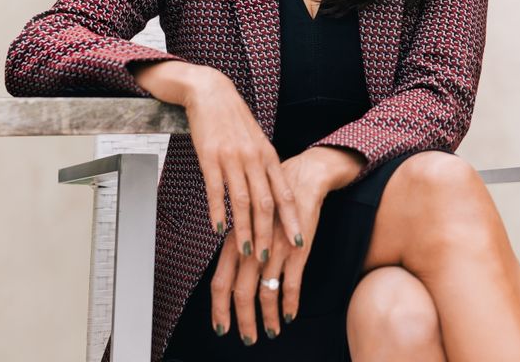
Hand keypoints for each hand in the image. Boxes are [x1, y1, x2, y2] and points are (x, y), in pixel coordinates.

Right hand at [134, 60, 304, 258]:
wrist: (210, 92)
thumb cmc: (233, 118)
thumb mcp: (256, 140)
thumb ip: (263, 165)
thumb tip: (272, 194)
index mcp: (268, 155)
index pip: (285, 193)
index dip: (292, 219)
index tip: (299, 243)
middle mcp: (254, 158)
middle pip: (265, 203)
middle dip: (268, 234)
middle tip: (268, 259)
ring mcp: (232, 158)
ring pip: (242, 201)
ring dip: (244, 230)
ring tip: (246, 253)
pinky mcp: (210, 157)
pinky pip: (216, 189)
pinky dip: (219, 212)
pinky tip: (218, 230)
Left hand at [208, 153, 326, 343]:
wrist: (300, 179)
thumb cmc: (272, 203)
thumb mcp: (248, 223)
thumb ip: (238, 249)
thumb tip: (228, 282)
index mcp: (236, 240)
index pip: (220, 280)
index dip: (219, 308)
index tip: (221, 327)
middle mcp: (252, 245)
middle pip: (241, 291)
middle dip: (244, 320)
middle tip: (248, 339)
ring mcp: (275, 248)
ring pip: (266, 292)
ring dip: (267, 317)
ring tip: (271, 332)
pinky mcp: (297, 249)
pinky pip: (291, 284)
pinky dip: (290, 304)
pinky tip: (289, 315)